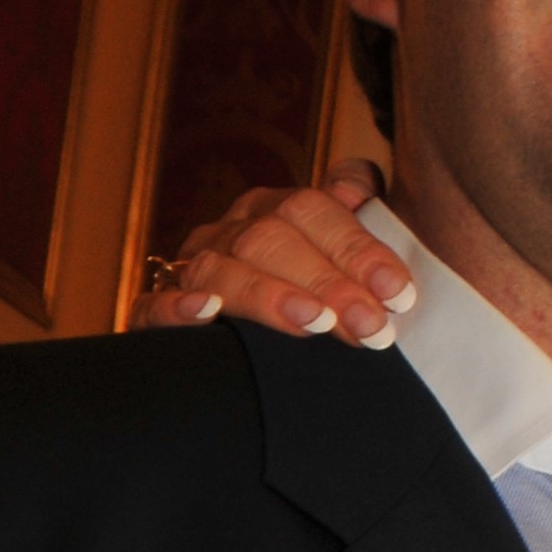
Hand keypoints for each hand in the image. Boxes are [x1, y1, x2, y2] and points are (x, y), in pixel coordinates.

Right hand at [133, 162, 408, 348]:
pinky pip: (153, 306)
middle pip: (271, 239)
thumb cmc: (319, 306)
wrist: (258, 363)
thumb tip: (357, 189)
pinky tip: (208, 312)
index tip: (398, 293)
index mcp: (275, 211)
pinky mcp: (157, 316)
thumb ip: (359, 218)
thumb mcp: (347, 261)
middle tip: (371, 326)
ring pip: (221, 270)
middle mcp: (232, 233)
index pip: (314, 211)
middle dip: (326, 282)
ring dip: (268, 295)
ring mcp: (192, 271)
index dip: (357, 249)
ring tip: (313, 323)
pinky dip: (177, 308)